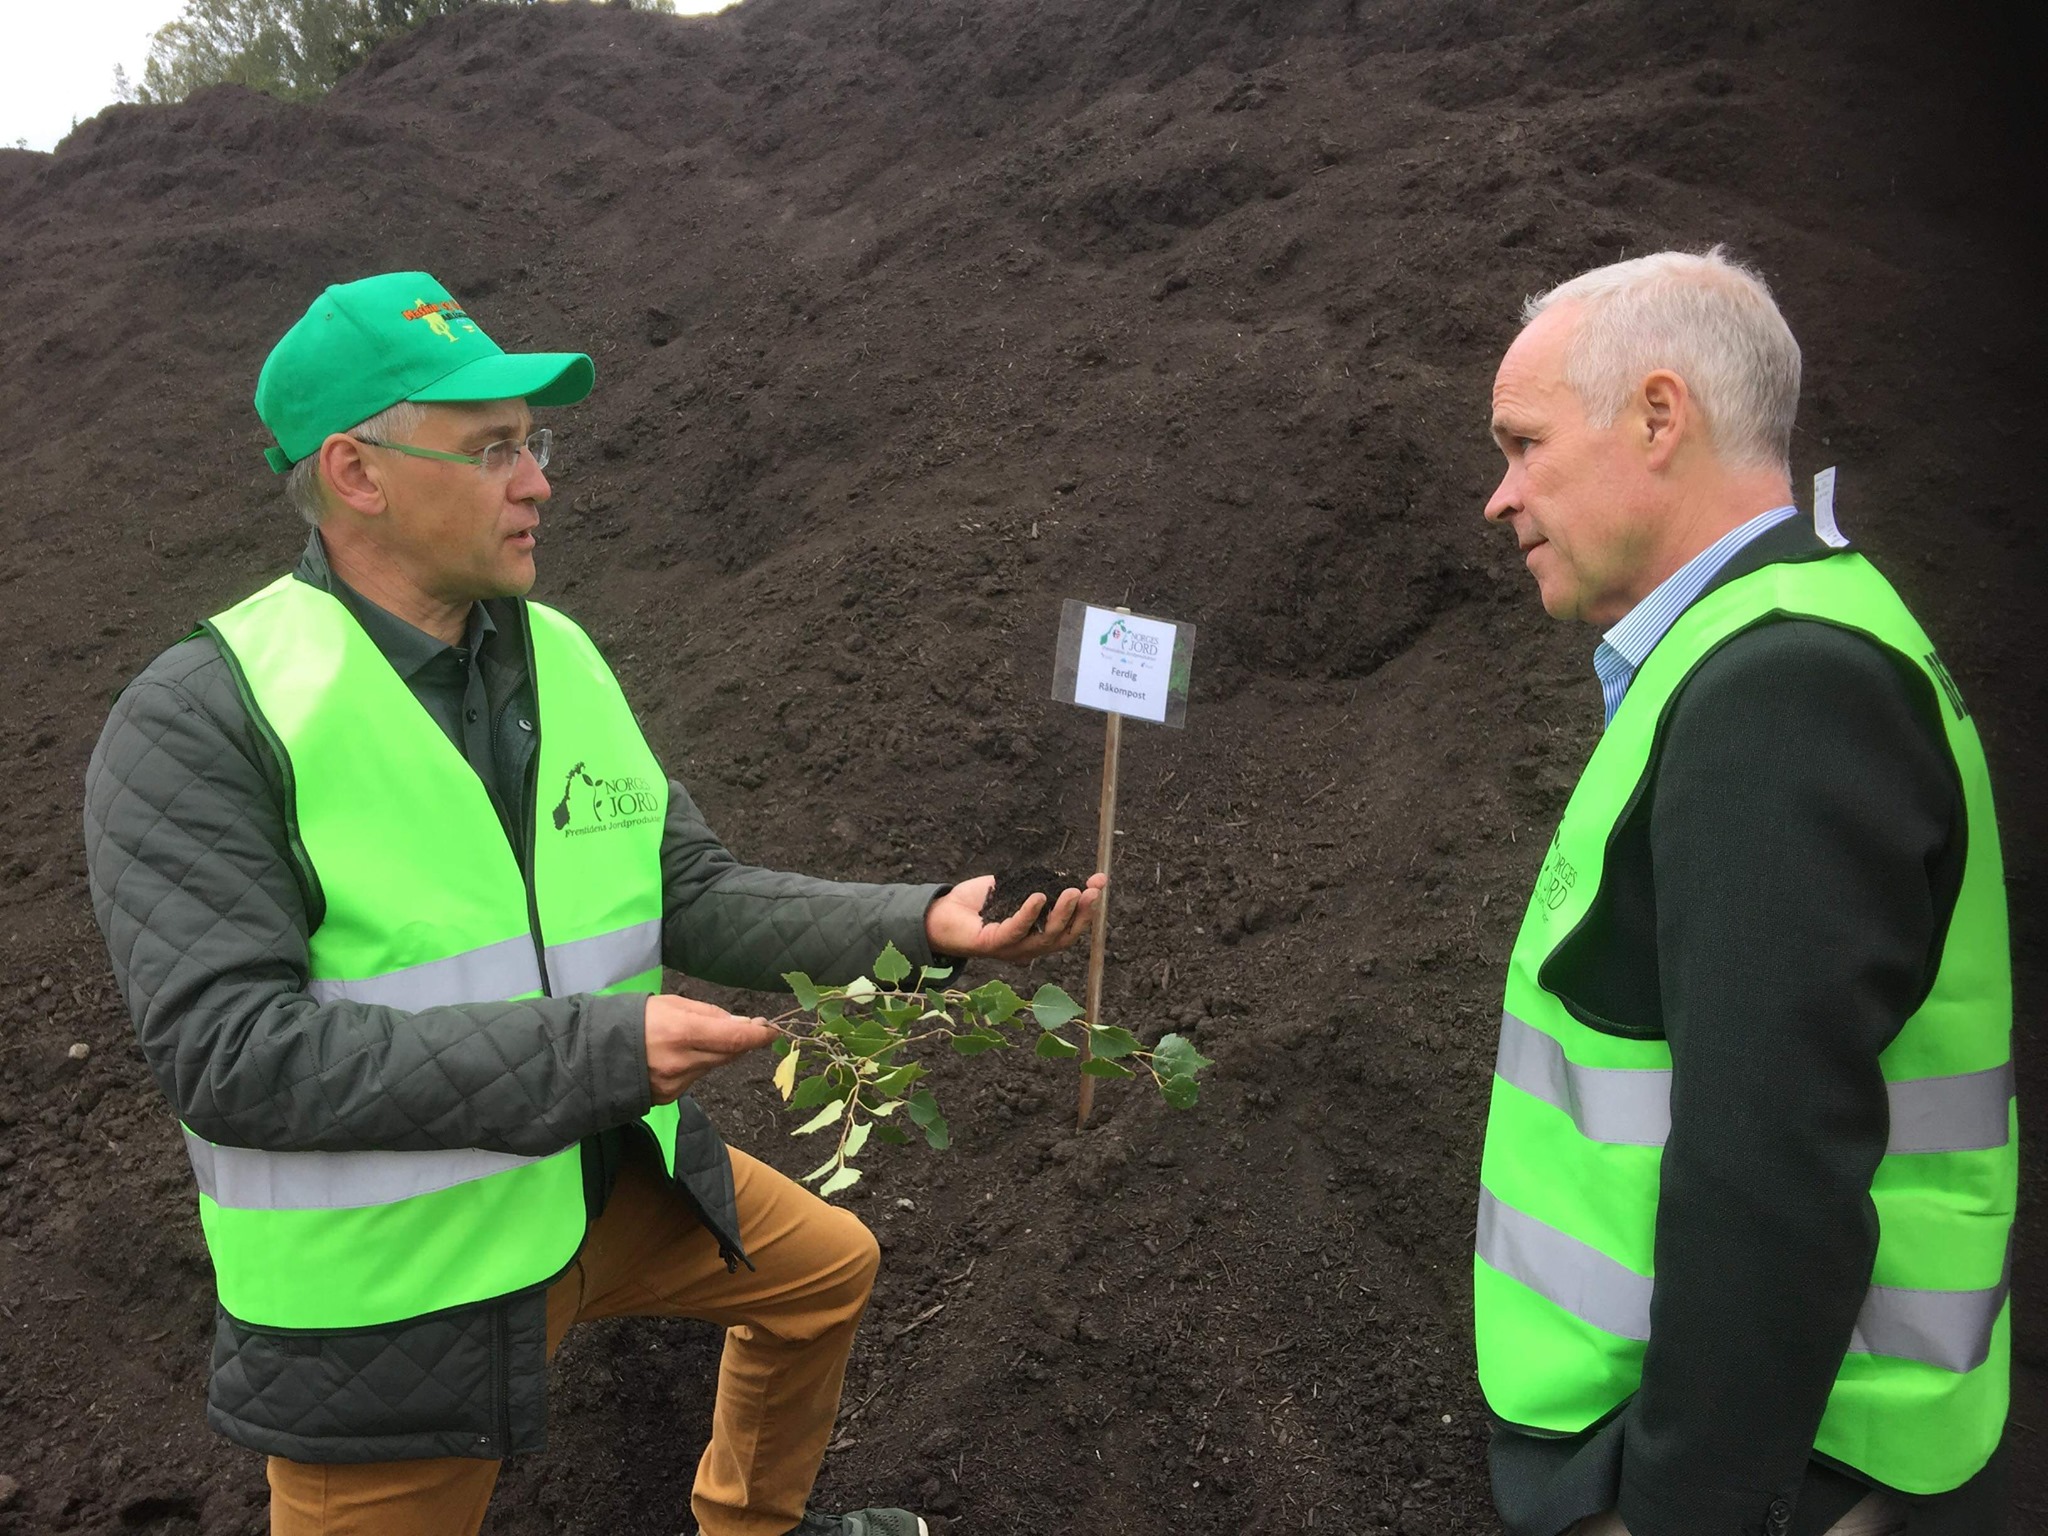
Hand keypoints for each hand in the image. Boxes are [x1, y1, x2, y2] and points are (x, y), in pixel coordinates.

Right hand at [642, 994, 778, 1103]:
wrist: (593, 1052)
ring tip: (693, 1038)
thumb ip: (710, 1014)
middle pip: (727, 1055)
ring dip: (714, 1053)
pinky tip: (677, 1056)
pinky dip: (695, 1066)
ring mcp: (673, 1084)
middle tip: (744, 1029)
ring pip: (712, 1067)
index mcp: (681, 1032)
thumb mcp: (671, 1004)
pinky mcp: (667, 1097)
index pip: (733, 1039)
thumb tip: (743, 1024)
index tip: (772, 1030)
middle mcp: (680, 1062)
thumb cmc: (635, 1018)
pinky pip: (695, 1079)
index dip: (758, 1036)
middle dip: (738, 1042)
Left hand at [924, 872, 1106, 964]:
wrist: (942, 914)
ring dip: (1062, 914)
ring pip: (1046, 938)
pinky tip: (1039, 896)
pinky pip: (1016, 930)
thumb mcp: (1016, 889)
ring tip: (1073, 892)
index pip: (1070, 926)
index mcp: (1037, 937)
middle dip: (1083, 914)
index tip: (1100, 882)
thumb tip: (1069, 873)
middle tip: (1092, 891)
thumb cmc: (980, 904)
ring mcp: (1013, 949)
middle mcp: (1029, 948)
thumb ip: (1042, 884)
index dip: (1088, 907)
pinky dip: (1029, 913)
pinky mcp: (994, 944)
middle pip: (1064, 937)